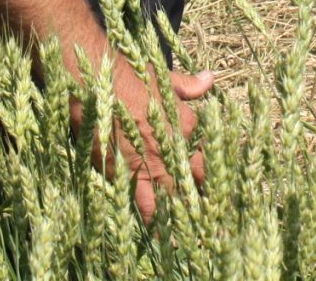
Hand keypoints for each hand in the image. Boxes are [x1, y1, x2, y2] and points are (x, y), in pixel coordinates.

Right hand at [94, 60, 212, 221]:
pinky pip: (148, 207)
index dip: (216, 169)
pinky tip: (168, 240)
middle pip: (198, 181)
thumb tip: (211, 78)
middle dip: (209, 199)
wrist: (93, 80)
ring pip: (178, 198)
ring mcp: (153, 164)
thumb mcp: (162, 78)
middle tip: (220, 218)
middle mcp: (174, 149)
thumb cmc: (127, 75)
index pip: (210, 153)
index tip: (222, 183)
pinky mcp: (129, 176)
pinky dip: (159, 224)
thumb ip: (188, 85)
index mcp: (186, 124)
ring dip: (188, 215)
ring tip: (201, 236)